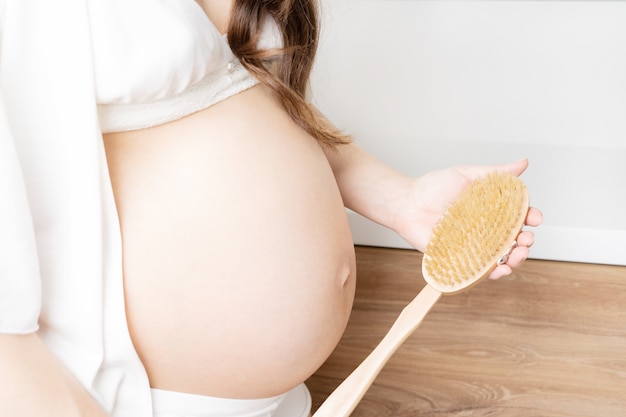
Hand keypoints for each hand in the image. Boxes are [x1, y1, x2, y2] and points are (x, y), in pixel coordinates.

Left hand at [391, 159, 542, 279]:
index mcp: (492, 210)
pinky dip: (491, 273)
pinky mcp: (460, 259)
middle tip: (526, 240)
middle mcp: (486, 230)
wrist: (407, 202)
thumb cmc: (433, 187)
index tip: (535, 218)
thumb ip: (495, 173)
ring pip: (502, 258)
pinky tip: (499, 269)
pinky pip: (479, 271)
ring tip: (516, 256)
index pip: (520, 216)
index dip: (531, 218)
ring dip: (515, 261)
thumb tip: (524, 163)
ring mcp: (474, 246)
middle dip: (526, 243)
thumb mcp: (466, 174)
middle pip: (515, 241)